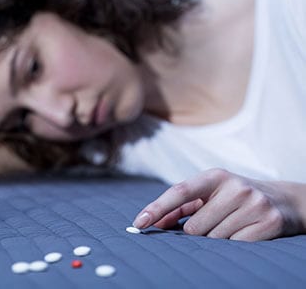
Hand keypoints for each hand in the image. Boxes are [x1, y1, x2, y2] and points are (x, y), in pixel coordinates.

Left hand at [133, 168, 305, 240]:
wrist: (284, 200)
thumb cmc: (235, 197)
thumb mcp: (210, 194)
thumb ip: (181, 206)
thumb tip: (155, 222)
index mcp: (216, 176)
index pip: (179, 192)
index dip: (156, 208)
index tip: (139, 223)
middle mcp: (235, 187)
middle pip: (194, 227)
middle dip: (197, 231)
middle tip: (215, 222)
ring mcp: (254, 205)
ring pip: (213, 239)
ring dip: (216, 239)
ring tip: (231, 225)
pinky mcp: (268, 224)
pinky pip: (235, 247)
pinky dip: (234, 244)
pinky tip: (244, 232)